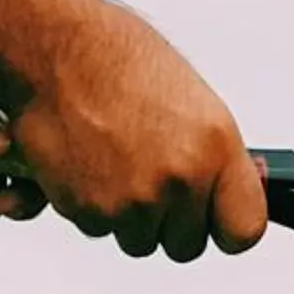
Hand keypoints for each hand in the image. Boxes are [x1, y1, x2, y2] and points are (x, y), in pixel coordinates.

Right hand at [13, 3, 266, 260]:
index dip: (228, 227)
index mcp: (214, 146)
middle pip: (187, 244)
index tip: (218, 219)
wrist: (48, 49)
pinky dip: (92, 205)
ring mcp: (133, 201)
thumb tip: (227, 184)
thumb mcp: (187, 96)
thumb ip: (211, 152)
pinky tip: (88, 163)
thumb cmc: (112, 57)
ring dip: (129, 215)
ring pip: (140, 241)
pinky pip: (99, 230)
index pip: (244, 229)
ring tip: (115, 161)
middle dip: (170, 221)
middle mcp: (178, 179)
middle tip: (149, 177)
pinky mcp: (90, 212)